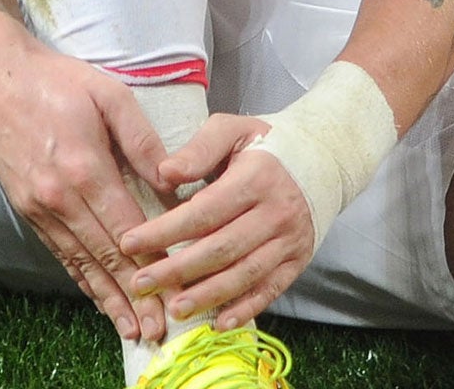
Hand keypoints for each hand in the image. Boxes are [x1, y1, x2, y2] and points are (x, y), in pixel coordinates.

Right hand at [0, 41, 174, 341]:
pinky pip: (59, 252)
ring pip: (80, 263)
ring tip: (130, 328)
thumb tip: (175, 182)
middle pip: (104, 257)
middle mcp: (60, 197)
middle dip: (133, 296)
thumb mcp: (111, 96)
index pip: (128, 231)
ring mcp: (39, 207)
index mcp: (85, 168)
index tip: (174, 294)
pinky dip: (80, 279)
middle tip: (157, 331)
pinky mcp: (26, 210)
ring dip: (107, 298)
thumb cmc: (59, 81)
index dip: (152, 266)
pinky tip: (96, 297)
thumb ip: (144, 142)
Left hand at [120, 114, 315, 330]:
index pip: (203, 212)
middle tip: (140, 284)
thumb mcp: (233, 129)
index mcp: (256, 178)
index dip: (165, 231)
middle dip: (176, 270)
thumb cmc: (266, 144)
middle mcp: (276, 213)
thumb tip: (164, 172)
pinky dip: (245, 309)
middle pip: (220, 249)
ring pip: (243, 275)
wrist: (323, 160)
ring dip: (206, 296)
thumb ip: (199, 148)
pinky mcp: (298, 261)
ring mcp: (289, 240)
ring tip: (172, 308)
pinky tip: (219, 323)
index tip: (130, 243)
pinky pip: (270, 290)